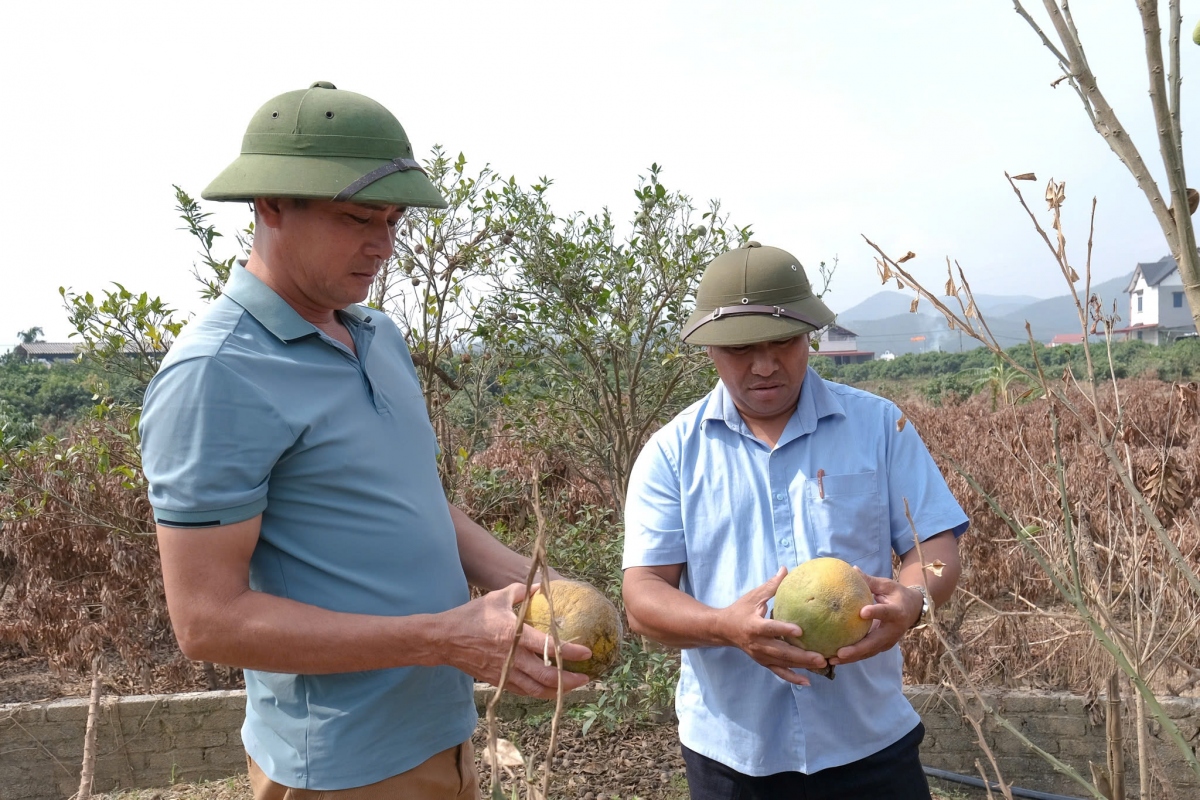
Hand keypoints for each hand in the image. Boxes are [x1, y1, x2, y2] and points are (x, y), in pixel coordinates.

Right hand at [440, 583, 591, 698]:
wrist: (445, 639)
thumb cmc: (472, 615)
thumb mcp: (497, 598)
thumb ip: (521, 592)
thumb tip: (540, 587)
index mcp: (514, 636)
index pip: (549, 647)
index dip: (571, 652)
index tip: (587, 654)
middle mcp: (512, 658)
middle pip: (547, 676)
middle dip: (570, 679)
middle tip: (586, 677)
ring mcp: (504, 672)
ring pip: (536, 689)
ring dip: (557, 690)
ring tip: (572, 687)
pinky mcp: (497, 680)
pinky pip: (522, 691)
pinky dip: (538, 692)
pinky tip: (549, 689)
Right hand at [719, 567, 827, 685]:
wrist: (723, 630)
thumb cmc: (740, 610)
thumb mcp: (753, 596)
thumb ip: (771, 586)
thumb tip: (786, 569)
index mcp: (753, 625)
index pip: (770, 628)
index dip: (783, 630)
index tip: (800, 631)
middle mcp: (757, 644)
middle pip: (781, 652)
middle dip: (802, 656)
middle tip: (822, 657)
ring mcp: (760, 655)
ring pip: (783, 663)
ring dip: (802, 666)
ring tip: (822, 665)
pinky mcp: (763, 662)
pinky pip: (779, 672)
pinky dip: (792, 678)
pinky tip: (807, 681)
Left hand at [828, 569, 923, 666]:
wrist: (913, 610)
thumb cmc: (897, 595)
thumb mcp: (887, 585)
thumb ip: (870, 581)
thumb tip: (852, 569)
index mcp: (897, 611)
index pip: (886, 612)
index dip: (875, 613)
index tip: (862, 612)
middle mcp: (893, 630)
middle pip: (875, 642)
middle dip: (857, 649)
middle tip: (840, 652)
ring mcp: (888, 641)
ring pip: (869, 652)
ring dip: (851, 658)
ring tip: (832, 660)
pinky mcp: (882, 646)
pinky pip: (866, 653)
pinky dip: (852, 657)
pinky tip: (835, 659)